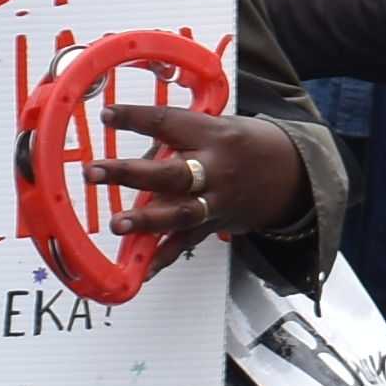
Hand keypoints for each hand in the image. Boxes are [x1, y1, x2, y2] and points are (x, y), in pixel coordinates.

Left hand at [90, 101, 306, 256]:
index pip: (169, 123)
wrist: (289, 172)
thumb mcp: (213, 129)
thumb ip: (175, 141)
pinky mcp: (215, 224)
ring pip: (180, 212)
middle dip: (129, 173)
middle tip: (95, 172)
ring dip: (146, 220)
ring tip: (118, 224)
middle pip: (170, 172)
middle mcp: (214, 168)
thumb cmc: (240, 146)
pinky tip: (142, 270)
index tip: (108, 116)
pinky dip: (163, 257)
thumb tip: (132, 153)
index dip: (137, 118)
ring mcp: (216, 200)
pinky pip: (187, 243)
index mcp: (211, 135)